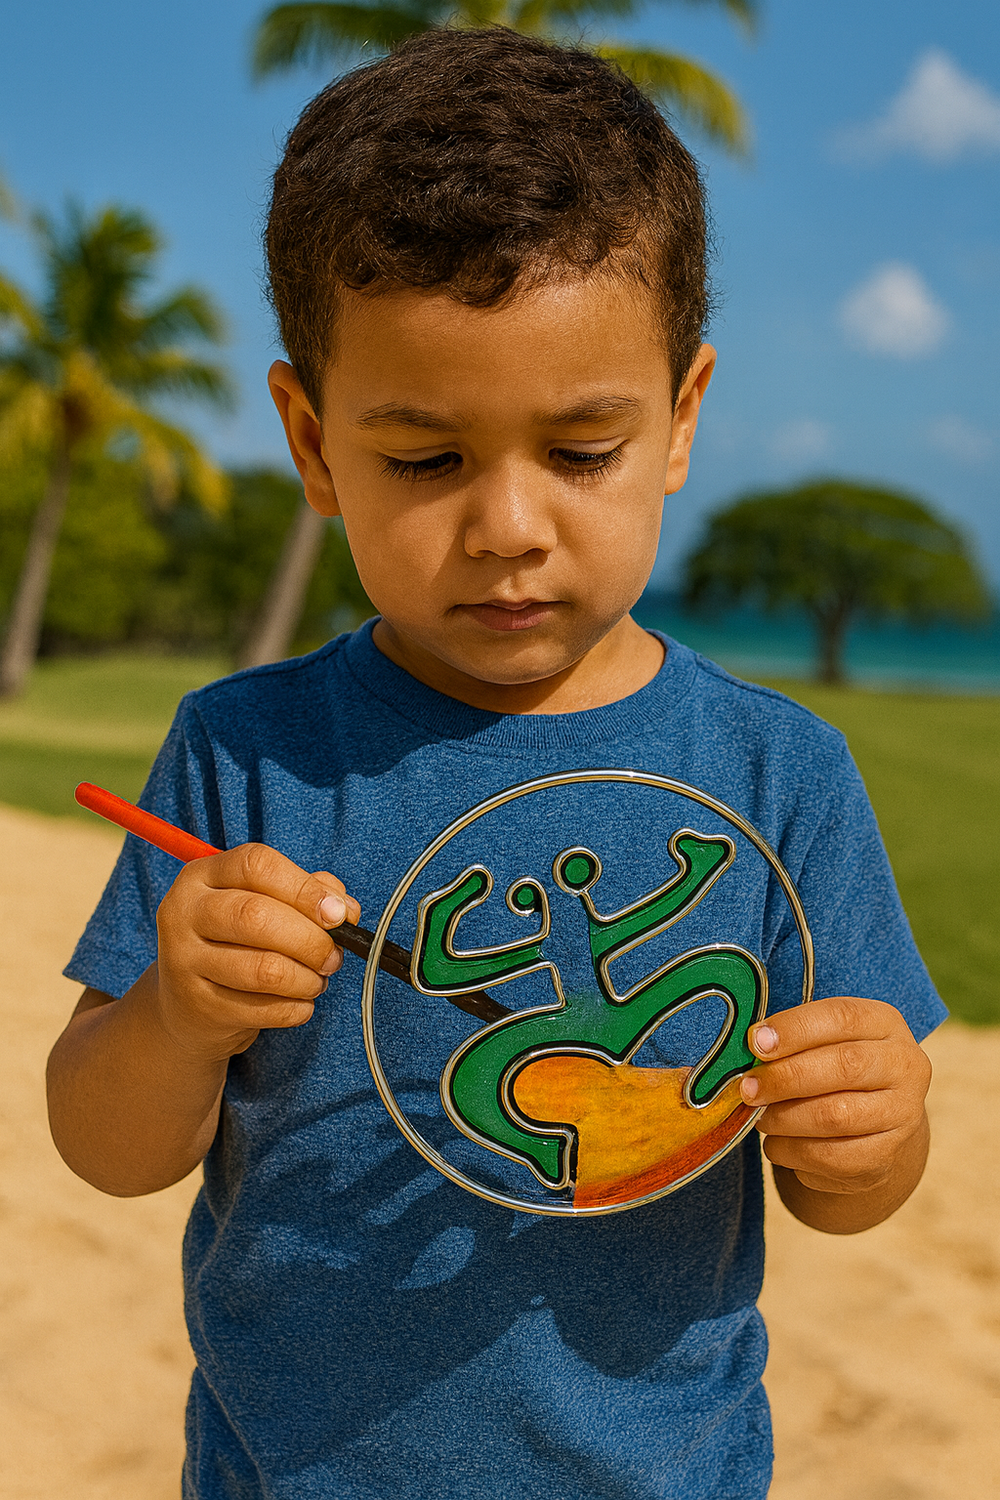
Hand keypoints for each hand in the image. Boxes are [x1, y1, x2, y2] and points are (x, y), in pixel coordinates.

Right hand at [154, 844, 360, 1062]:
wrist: (187, 1002)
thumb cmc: (235, 942)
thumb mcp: (261, 903)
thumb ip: (305, 893)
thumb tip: (344, 909)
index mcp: (202, 875)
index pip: (256, 866)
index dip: (304, 888)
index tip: (338, 913)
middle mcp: (183, 912)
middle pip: (256, 916)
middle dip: (311, 940)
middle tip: (333, 957)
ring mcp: (184, 961)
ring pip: (264, 969)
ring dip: (307, 979)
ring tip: (317, 981)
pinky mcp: (198, 1006)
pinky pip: (263, 1010)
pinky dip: (296, 1008)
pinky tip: (300, 1003)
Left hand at [739, 996, 930, 1216]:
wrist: (875, 1122)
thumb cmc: (835, 1067)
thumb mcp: (824, 1040)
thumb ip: (793, 1040)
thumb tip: (752, 1049)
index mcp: (885, 1024)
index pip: (842, 1017)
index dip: (795, 1029)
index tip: (755, 1043)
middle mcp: (905, 1066)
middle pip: (844, 1067)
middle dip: (785, 1077)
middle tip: (748, 1089)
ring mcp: (902, 1114)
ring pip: (836, 1117)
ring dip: (784, 1119)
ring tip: (761, 1118)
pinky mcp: (886, 1157)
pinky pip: (831, 1158)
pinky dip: (792, 1151)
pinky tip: (777, 1144)